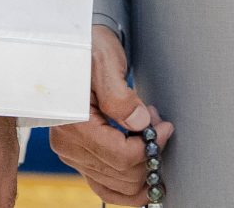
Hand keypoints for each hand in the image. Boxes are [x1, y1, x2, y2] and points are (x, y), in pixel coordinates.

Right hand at [45, 25, 172, 204]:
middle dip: (148, 157)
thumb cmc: (86, 49)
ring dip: (141, 169)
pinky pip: (104, 185)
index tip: (165, 128)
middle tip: (160, 129)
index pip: (121, 155)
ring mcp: (72, 153)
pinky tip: (144, 174)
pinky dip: (128, 186)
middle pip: (122, 175)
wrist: (71, 48)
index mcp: (72, 123)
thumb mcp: (104, 63)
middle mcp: (68, 144)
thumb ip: (121, 96)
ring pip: (116, 186)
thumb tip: (141, 124)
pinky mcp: (78, 155)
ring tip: (152, 142)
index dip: (150, 147)